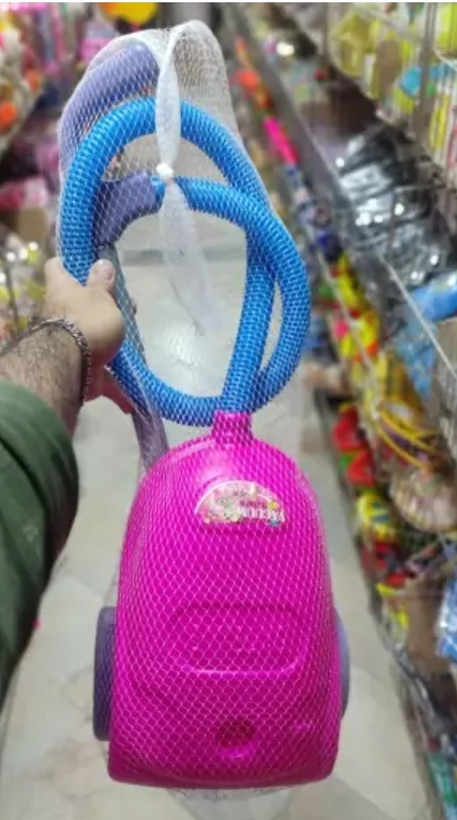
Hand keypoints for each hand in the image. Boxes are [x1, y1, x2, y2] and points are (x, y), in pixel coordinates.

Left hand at [43, 258, 130, 411]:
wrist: (74, 367)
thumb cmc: (88, 323)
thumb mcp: (101, 297)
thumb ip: (103, 283)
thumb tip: (102, 263)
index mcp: (62, 289)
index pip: (58, 267)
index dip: (70, 263)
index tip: (88, 264)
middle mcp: (61, 314)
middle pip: (81, 305)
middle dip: (105, 308)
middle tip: (130, 307)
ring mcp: (70, 343)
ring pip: (94, 338)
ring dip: (114, 342)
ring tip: (137, 342)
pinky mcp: (81, 369)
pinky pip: (103, 374)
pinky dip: (117, 382)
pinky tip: (136, 386)